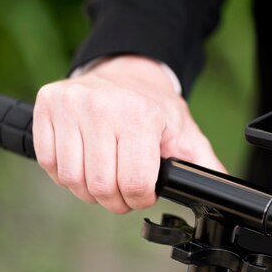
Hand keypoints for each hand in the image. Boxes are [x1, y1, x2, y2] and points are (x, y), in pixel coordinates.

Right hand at [33, 55, 224, 213]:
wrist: (128, 72)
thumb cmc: (155, 108)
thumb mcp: (186, 134)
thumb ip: (204, 166)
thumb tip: (225, 191)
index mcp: (140, 115)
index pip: (133, 183)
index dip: (140, 198)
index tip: (143, 193)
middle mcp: (101, 106)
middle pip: (100, 186)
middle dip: (116, 200)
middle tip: (124, 190)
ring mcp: (70, 104)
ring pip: (72, 179)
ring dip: (89, 191)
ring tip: (105, 177)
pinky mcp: (47, 105)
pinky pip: (49, 163)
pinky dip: (66, 175)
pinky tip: (84, 165)